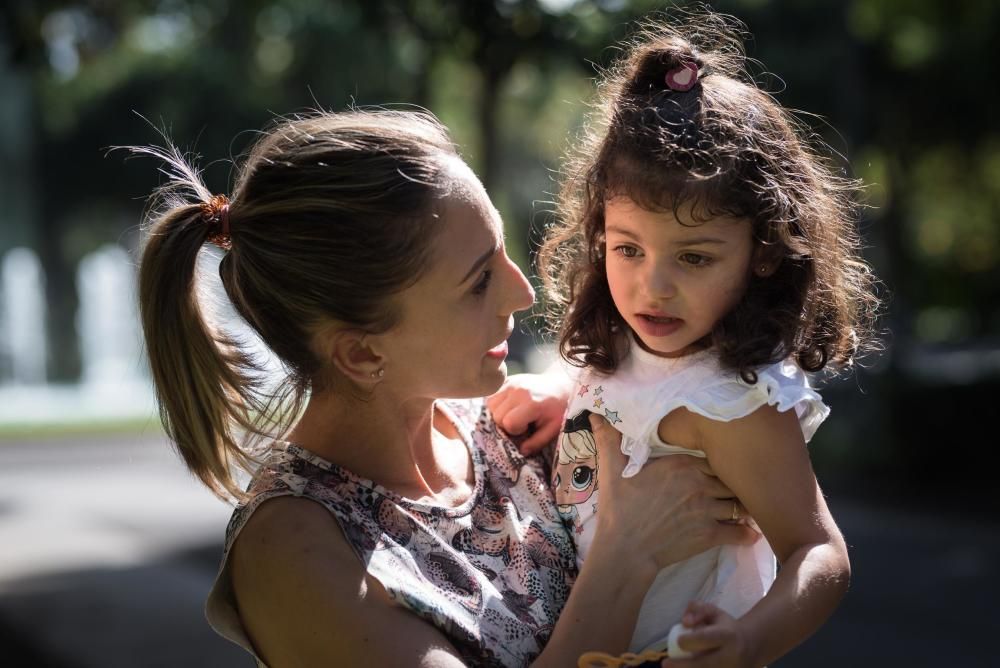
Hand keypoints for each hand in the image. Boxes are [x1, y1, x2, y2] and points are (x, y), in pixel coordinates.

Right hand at [486, 372, 570, 453]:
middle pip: (497, 415)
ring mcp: (511, 383)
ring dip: (499, 414)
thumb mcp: (553, 429)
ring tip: (514, 414)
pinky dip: (497, 404)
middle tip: (521, 423)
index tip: (526, 429)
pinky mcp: (507, 380)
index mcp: (531, 403)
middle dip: (506, 424)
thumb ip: (537, 442)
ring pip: (491, 405)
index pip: (509, 423)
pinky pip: (492, 396)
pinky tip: (510, 407)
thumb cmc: (558, 410)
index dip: (515, 431)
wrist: (561, 387)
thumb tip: (521, 452)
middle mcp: (518, 391)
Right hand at [588, 414, 758, 571]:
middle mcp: (700, 484)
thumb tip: (596, 415)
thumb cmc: (619, 509)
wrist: (625, 549)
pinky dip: (748, 534)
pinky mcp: (711, 536)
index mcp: (681, 465)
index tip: (723, 465)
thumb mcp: (611, 471)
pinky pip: (740, 532)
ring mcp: (708, 511)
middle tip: (741, 486)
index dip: (720, 462)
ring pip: (740, 504)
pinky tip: (750, 533)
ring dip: (743, 507)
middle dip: (736, 483)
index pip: (715, 458)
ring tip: (747, 508)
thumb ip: (609, 441)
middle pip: (731, 479)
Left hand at [661, 601, 751, 667]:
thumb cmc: (726, 627)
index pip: (706, 638)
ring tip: (674, 667)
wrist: (751, 647)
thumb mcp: (713, 612)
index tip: (678, 641)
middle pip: (703, 664)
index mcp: (727, 635)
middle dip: (682, 665)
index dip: (689, 640)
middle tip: (666, 664)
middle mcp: (731, 656)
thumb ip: (696, 609)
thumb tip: (685, 622)